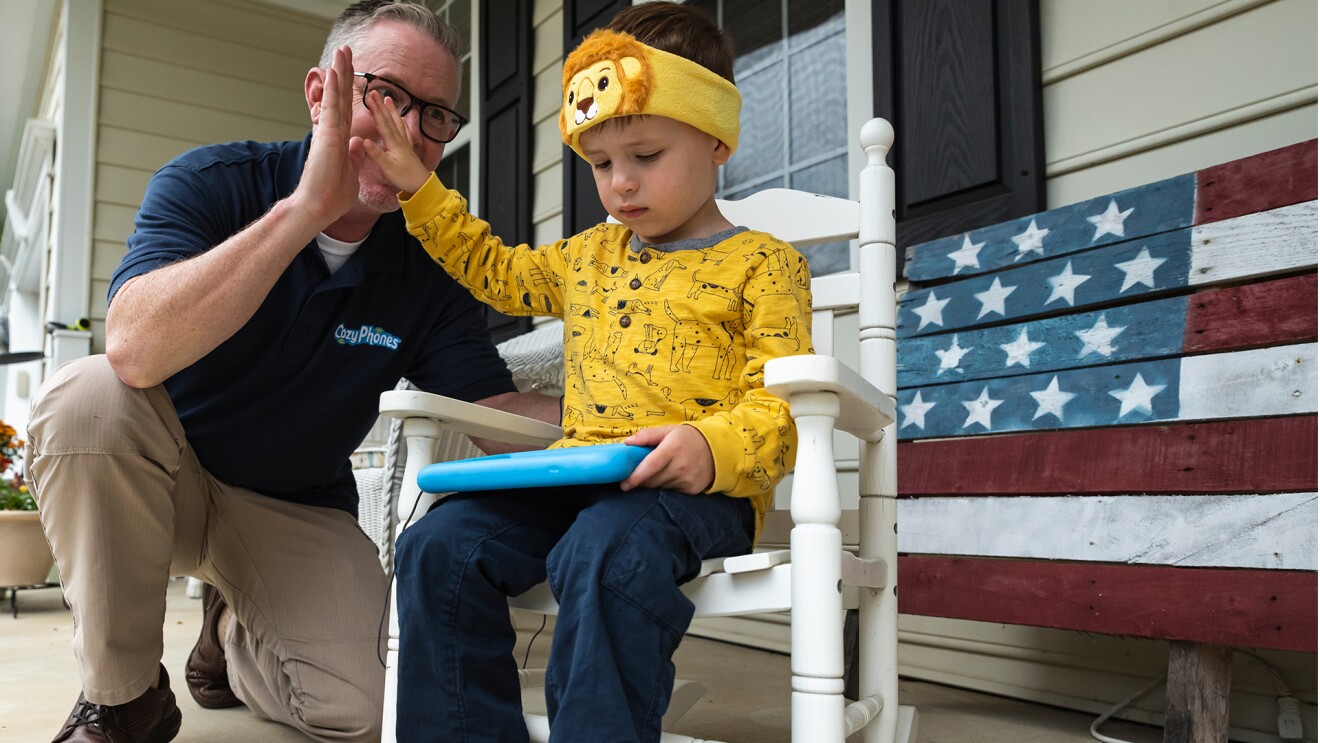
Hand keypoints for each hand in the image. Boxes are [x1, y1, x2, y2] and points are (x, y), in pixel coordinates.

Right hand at [292, 46, 362, 227]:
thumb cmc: (331, 195)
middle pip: (340, 95)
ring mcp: (329, 131)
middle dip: (344, 72)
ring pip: (335, 96)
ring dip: (339, 73)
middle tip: (344, 50)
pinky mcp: (327, 135)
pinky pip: (332, 107)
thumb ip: (353, 155)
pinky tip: (334, 72)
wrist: (318, 207)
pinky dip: (333, 89)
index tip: (350, 71)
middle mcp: (332, 131)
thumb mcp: (350, 171)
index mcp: (339, 138)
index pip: (345, 107)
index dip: (348, 88)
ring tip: (341, 51)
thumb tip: (357, 143)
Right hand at [360, 90, 431, 194]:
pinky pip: (404, 130)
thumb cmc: (404, 178)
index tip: (369, 96)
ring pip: (397, 122)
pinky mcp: (408, 148)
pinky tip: (401, 119)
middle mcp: (400, 140)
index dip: (375, 109)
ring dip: (392, 110)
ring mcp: (405, 143)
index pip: (382, 122)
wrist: (422, 185)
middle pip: (389, 119)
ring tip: (388, 99)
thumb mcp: (387, 167)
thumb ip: (376, 153)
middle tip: (375, 91)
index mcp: (393, 143)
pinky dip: (401, 122)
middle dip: (381, 105)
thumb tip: (364, 140)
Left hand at [621, 425, 714, 494]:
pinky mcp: (691, 490)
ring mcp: (687, 480)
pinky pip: (671, 492)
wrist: (717, 449)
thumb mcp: (668, 431)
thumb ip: (647, 435)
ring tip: (660, 471)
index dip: (635, 477)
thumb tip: (627, 442)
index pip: (650, 466)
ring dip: (654, 482)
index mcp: (672, 449)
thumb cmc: (688, 438)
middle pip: (652, 481)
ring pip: (660, 488)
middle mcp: (680, 466)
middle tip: (636, 474)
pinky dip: (666, 486)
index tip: (624, 484)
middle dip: (640, 480)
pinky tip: (672, 476)